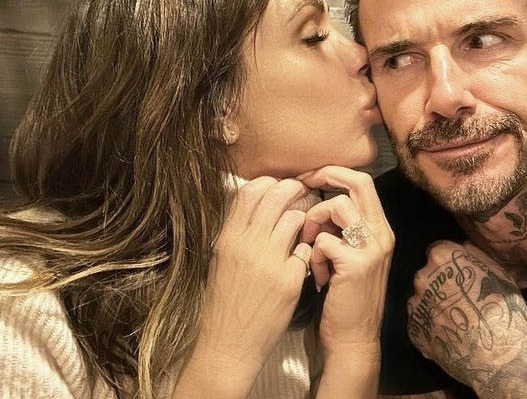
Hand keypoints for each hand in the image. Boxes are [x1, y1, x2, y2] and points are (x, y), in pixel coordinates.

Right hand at [177, 177, 311, 396]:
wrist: (229, 343)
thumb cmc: (224, 303)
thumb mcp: (220, 261)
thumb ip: (236, 233)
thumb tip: (253, 206)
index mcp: (228, 238)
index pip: (249, 191)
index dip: (267, 183)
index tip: (277, 186)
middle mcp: (247, 244)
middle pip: (276, 196)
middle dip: (292, 188)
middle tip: (300, 191)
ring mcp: (270, 261)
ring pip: (295, 218)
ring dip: (302, 218)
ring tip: (302, 227)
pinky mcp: (289, 280)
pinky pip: (305, 250)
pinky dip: (305, 250)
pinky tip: (301, 259)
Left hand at [299, 166, 393, 359]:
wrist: (352, 337)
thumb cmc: (342, 296)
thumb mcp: (348, 255)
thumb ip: (340, 229)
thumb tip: (314, 202)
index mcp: (379, 229)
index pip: (363, 182)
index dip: (333, 173)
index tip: (307, 178)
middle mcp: (381, 234)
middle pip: (358, 183)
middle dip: (325, 177)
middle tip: (301, 185)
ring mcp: (372, 248)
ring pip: (337, 206)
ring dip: (314, 223)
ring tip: (310, 247)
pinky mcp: (357, 265)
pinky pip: (324, 241)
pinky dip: (312, 256)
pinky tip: (316, 276)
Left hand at [406, 242, 526, 396]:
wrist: (500, 356)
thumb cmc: (504, 310)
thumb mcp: (499, 273)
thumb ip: (476, 255)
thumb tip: (463, 245)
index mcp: (442, 258)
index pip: (437, 251)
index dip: (450, 262)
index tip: (461, 275)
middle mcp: (422, 278)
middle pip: (427, 275)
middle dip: (439, 284)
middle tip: (460, 300)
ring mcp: (416, 306)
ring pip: (421, 299)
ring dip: (433, 306)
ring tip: (456, 320)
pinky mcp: (413, 332)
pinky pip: (419, 323)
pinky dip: (430, 327)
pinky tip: (449, 334)